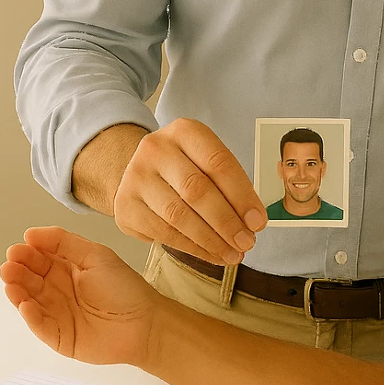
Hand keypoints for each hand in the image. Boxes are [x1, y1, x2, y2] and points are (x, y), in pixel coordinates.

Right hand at [1, 226, 158, 367]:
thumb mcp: (95, 256)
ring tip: (11, 282)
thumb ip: (64, 242)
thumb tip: (32, 233)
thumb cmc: (126, 289)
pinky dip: (30, 315)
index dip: (27, 254)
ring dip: (18, 291)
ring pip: (30, 301)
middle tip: (10, 265)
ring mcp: (57, 314)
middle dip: (18, 271)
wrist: (145, 324)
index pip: (39, 259)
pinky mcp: (59, 337)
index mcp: (67, 269)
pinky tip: (25, 304)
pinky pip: (39, 325)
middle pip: (30, 279)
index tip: (17, 249)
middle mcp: (58, 291)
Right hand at [114, 118, 266, 264]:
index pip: (218, 163)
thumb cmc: (185, 168)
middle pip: (197, 190)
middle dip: (227, 222)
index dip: (242, 196)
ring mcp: (135, 177)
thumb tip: (253, 223)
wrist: (141, 173)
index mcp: (184, 131)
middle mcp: (155, 149)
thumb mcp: (207, 161)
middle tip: (247, 242)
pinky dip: (192, 248)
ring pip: (178, 215)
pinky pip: (163, 233)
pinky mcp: (125, 206)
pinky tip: (211, 254)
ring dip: (211, 240)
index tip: (258, 222)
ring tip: (233, 254)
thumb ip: (230, 186)